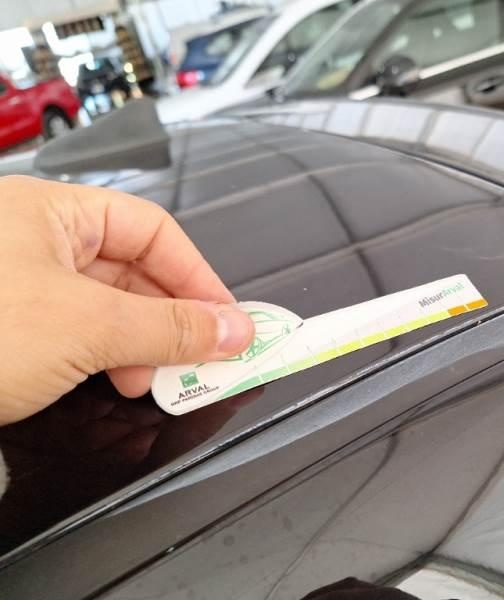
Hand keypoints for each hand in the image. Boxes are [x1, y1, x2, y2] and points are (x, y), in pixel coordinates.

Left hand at [0, 175, 254, 424]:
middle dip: (172, 318)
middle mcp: (35, 239)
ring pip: (107, 305)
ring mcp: (20, 284)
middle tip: (203, 357)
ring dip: (142, 343)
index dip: (198, 275)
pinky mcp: (9, 326)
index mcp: (52, 213)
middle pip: (134, 269)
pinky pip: (79, 331)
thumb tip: (234, 329)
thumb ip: (170, 327)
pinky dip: (108, 356)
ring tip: (155, 379)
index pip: (153, 231)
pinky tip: (116, 381)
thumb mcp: (87, 327)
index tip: (227, 320)